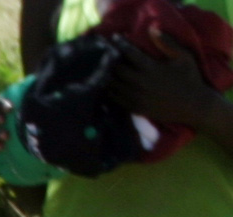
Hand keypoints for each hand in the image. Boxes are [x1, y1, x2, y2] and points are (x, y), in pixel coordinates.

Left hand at [105, 33, 229, 132]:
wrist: (192, 105)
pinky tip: (110, 84)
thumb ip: (167, 43)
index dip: (120, 44)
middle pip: (117, 69)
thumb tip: (152, 28)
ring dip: (109, 75)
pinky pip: (116, 98)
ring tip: (105, 68)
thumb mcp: (183, 57)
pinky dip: (111, 90)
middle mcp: (140, 83)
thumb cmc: (189, 77)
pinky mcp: (135, 108)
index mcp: (151, 68)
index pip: (129, 53)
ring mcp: (136, 97)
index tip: (114, 37)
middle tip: (107, 54)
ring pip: (113, 85)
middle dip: (111, 60)